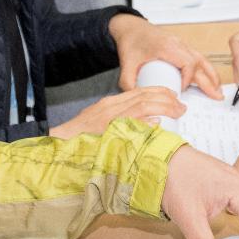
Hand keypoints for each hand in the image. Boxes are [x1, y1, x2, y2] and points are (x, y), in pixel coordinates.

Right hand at [49, 87, 185, 138]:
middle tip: (182, 105)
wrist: (56, 145)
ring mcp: (107, 119)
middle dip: (166, 99)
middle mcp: (110, 108)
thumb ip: (122, 124)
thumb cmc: (78, 140)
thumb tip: (150, 126)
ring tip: (177, 111)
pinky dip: (143, 122)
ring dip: (162, 107)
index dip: (159, 93)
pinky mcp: (104, 131)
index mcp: (110, 105)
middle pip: (143, 96)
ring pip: (140, 106)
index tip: (174, 96)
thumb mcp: (101, 128)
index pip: (139, 93)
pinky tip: (155, 125)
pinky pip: (127, 124)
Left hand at [110, 14, 223, 98]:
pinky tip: (210, 79)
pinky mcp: (182, 46)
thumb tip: (137, 99)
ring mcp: (182, 44)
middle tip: (217, 97)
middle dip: (209, 81)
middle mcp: (178, 43)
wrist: (131, 27)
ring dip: (211, 75)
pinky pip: (198, 57)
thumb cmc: (131, 42)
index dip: (188, 79)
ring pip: (202, 59)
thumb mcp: (126, 63)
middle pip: (199, 63)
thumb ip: (128, 82)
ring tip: (218, 90)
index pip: (187, 63)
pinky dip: (206, 68)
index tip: (181, 90)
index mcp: (167, 47)